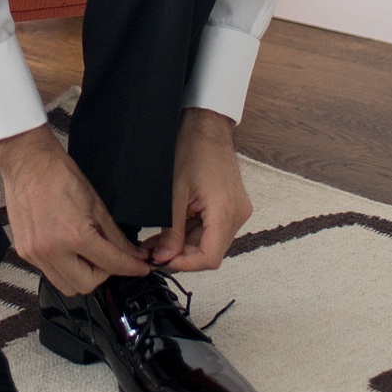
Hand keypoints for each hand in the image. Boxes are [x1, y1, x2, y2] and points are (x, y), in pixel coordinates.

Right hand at [0, 124, 151, 295]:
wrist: (27, 162)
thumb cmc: (60, 175)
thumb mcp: (96, 204)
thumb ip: (115, 236)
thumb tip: (133, 254)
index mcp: (74, 235)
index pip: (110, 264)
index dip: (131, 268)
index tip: (141, 268)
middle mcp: (51, 250)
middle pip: (86, 286)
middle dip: (103, 274)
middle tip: (108, 258)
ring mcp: (34, 254)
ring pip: (66, 285)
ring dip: (81, 276)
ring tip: (85, 254)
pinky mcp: (24, 252)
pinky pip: (49, 273)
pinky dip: (63, 267)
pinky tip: (67, 248)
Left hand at [143, 108, 251, 274]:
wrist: (207, 126)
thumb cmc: (191, 150)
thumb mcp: (174, 194)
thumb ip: (171, 230)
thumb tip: (163, 258)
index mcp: (225, 211)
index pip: (210, 257)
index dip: (185, 264)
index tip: (162, 261)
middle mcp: (237, 215)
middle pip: (210, 251)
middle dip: (181, 255)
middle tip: (153, 253)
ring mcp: (237, 210)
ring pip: (210, 241)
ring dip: (184, 245)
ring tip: (157, 243)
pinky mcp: (232, 206)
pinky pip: (213, 229)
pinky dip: (192, 233)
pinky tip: (171, 232)